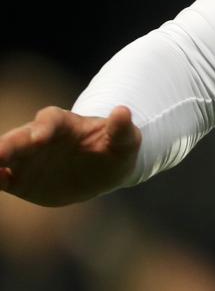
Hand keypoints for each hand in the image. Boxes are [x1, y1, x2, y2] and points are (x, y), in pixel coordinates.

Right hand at [0, 105, 140, 205]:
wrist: (103, 171)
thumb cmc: (114, 150)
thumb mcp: (126, 141)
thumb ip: (122, 129)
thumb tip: (123, 111)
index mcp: (66, 123)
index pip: (51, 119)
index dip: (44, 126)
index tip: (40, 137)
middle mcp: (40, 137)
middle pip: (20, 137)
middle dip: (8, 144)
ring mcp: (28, 158)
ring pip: (6, 155)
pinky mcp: (20, 178)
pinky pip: (2, 178)